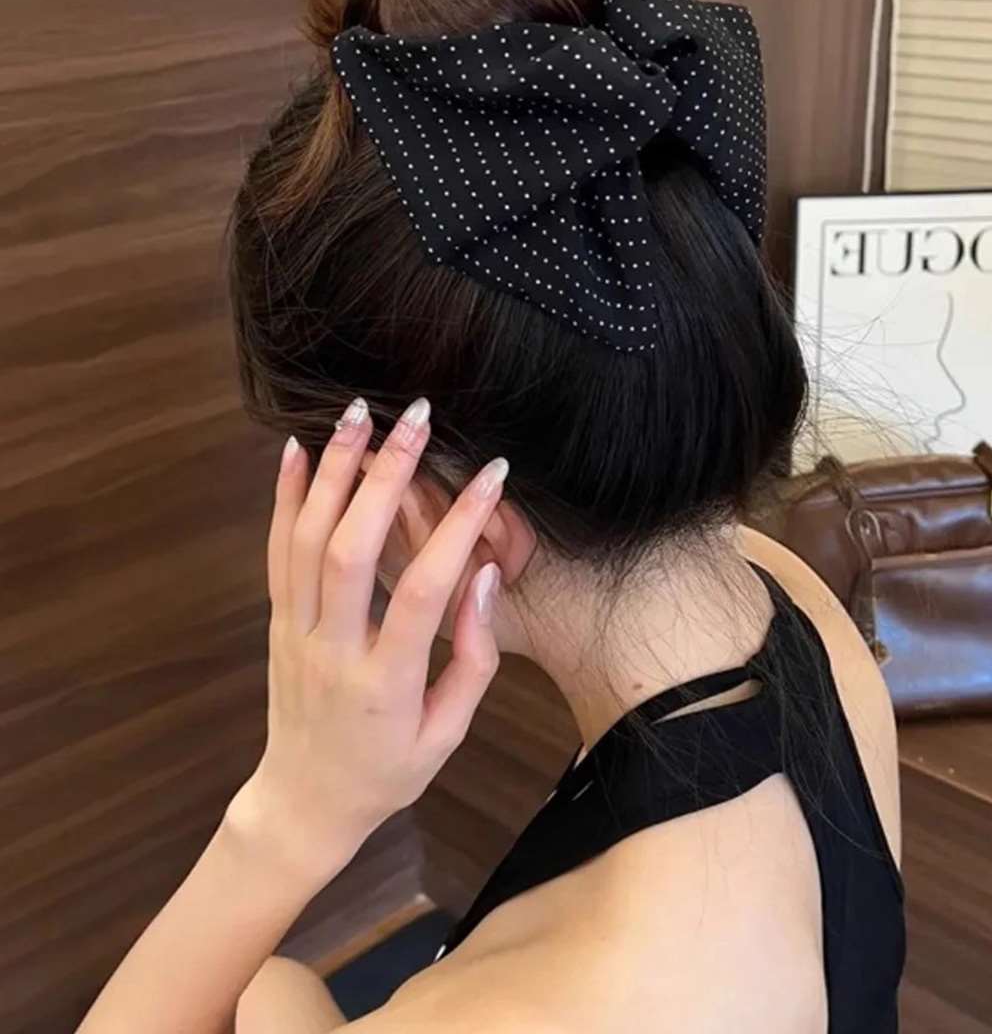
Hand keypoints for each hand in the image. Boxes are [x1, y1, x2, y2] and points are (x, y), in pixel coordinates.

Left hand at [225, 396, 505, 893]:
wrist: (305, 802)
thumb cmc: (388, 772)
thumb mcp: (448, 733)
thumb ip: (473, 656)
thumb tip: (481, 573)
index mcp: (386, 682)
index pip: (424, 590)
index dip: (459, 526)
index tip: (491, 474)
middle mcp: (332, 648)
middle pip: (351, 549)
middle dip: (385, 475)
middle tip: (418, 417)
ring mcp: (294, 632)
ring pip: (306, 540)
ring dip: (334, 471)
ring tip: (360, 413)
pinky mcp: (275, 622)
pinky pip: (275, 552)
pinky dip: (285, 497)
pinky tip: (298, 450)